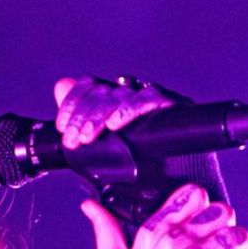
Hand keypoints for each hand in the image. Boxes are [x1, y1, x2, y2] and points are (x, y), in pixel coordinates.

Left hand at [53, 75, 175, 148]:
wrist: (186, 162)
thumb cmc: (140, 150)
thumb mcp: (104, 137)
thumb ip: (82, 111)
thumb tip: (61, 85)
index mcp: (114, 97)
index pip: (89, 86)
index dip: (73, 102)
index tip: (61, 125)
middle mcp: (131, 92)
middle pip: (101, 93)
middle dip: (82, 116)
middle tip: (72, 140)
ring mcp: (148, 96)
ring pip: (119, 96)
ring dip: (98, 116)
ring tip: (86, 137)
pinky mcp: (169, 104)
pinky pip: (147, 100)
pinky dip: (129, 110)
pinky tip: (115, 124)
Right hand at [84, 184, 247, 248]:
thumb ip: (105, 229)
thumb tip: (91, 207)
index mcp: (154, 232)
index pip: (194, 195)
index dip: (202, 208)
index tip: (200, 224)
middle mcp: (175, 242)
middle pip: (222, 212)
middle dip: (224, 228)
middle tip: (218, 246)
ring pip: (238, 235)